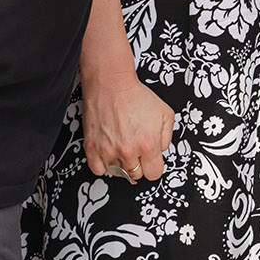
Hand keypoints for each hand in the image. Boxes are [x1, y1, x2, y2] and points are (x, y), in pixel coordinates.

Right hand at [81, 68, 173, 183]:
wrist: (111, 84)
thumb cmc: (136, 96)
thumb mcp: (165, 114)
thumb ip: (167, 137)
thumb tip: (161, 150)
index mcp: (147, 145)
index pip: (154, 174)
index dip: (153, 166)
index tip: (150, 160)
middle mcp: (128, 151)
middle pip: (135, 175)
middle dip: (138, 163)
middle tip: (136, 148)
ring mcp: (108, 151)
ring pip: (118, 173)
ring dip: (121, 163)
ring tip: (122, 147)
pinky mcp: (92, 148)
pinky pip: (98, 170)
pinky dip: (104, 165)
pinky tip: (109, 152)